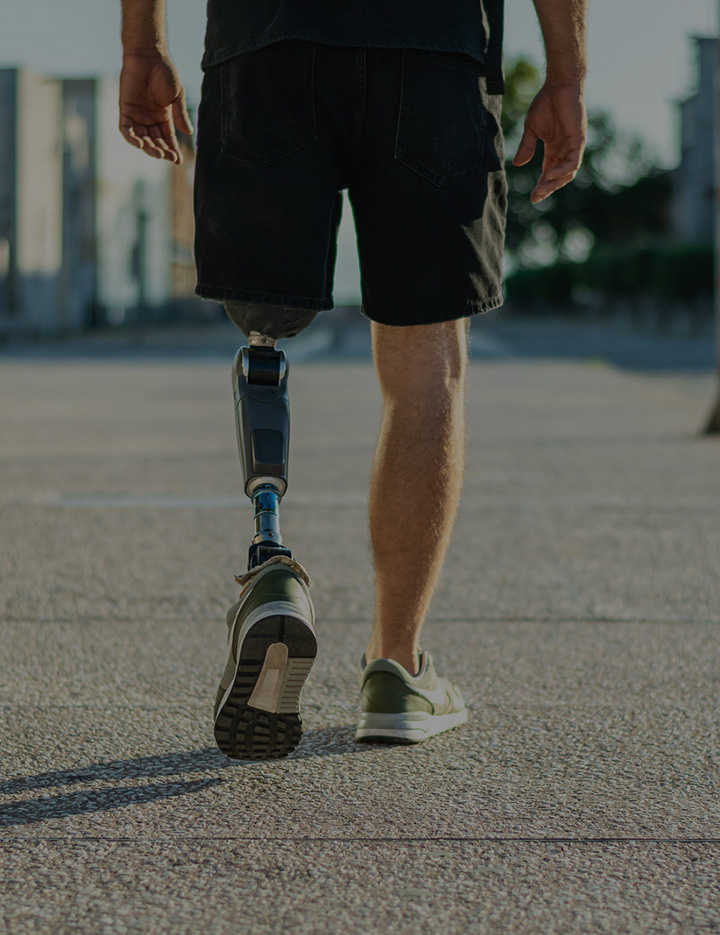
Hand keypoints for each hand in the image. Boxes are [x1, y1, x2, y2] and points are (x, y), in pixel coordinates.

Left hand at [119, 53, 193, 163]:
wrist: (148, 56)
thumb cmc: (164, 72)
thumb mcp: (177, 96)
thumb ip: (180, 115)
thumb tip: (188, 133)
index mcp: (163, 116)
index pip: (168, 138)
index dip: (173, 150)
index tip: (179, 161)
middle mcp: (149, 118)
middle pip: (155, 141)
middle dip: (162, 150)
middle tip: (168, 157)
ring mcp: (137, 114)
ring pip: (141, 138)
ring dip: (148, 147)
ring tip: (158, 153)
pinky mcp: (125, 108)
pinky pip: (125, 129)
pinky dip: (131, 138)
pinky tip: (140, 144)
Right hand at [512, 83, 586, 202]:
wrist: (558, 85)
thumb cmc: (546, 103)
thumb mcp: (531, 129)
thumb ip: (526, 147)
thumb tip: (517, 165)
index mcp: (554, 148)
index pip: (549, 172)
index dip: (542, 185)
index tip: (532, 197)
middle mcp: (565, 149)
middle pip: (558, 177)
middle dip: (547, 188)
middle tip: (535, 197)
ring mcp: (574, 146)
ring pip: (567, 173)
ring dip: (554, 183)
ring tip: (541, 189)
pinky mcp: (579, 140)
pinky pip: (573, 162)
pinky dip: (562, 171)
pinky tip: (550, 175)